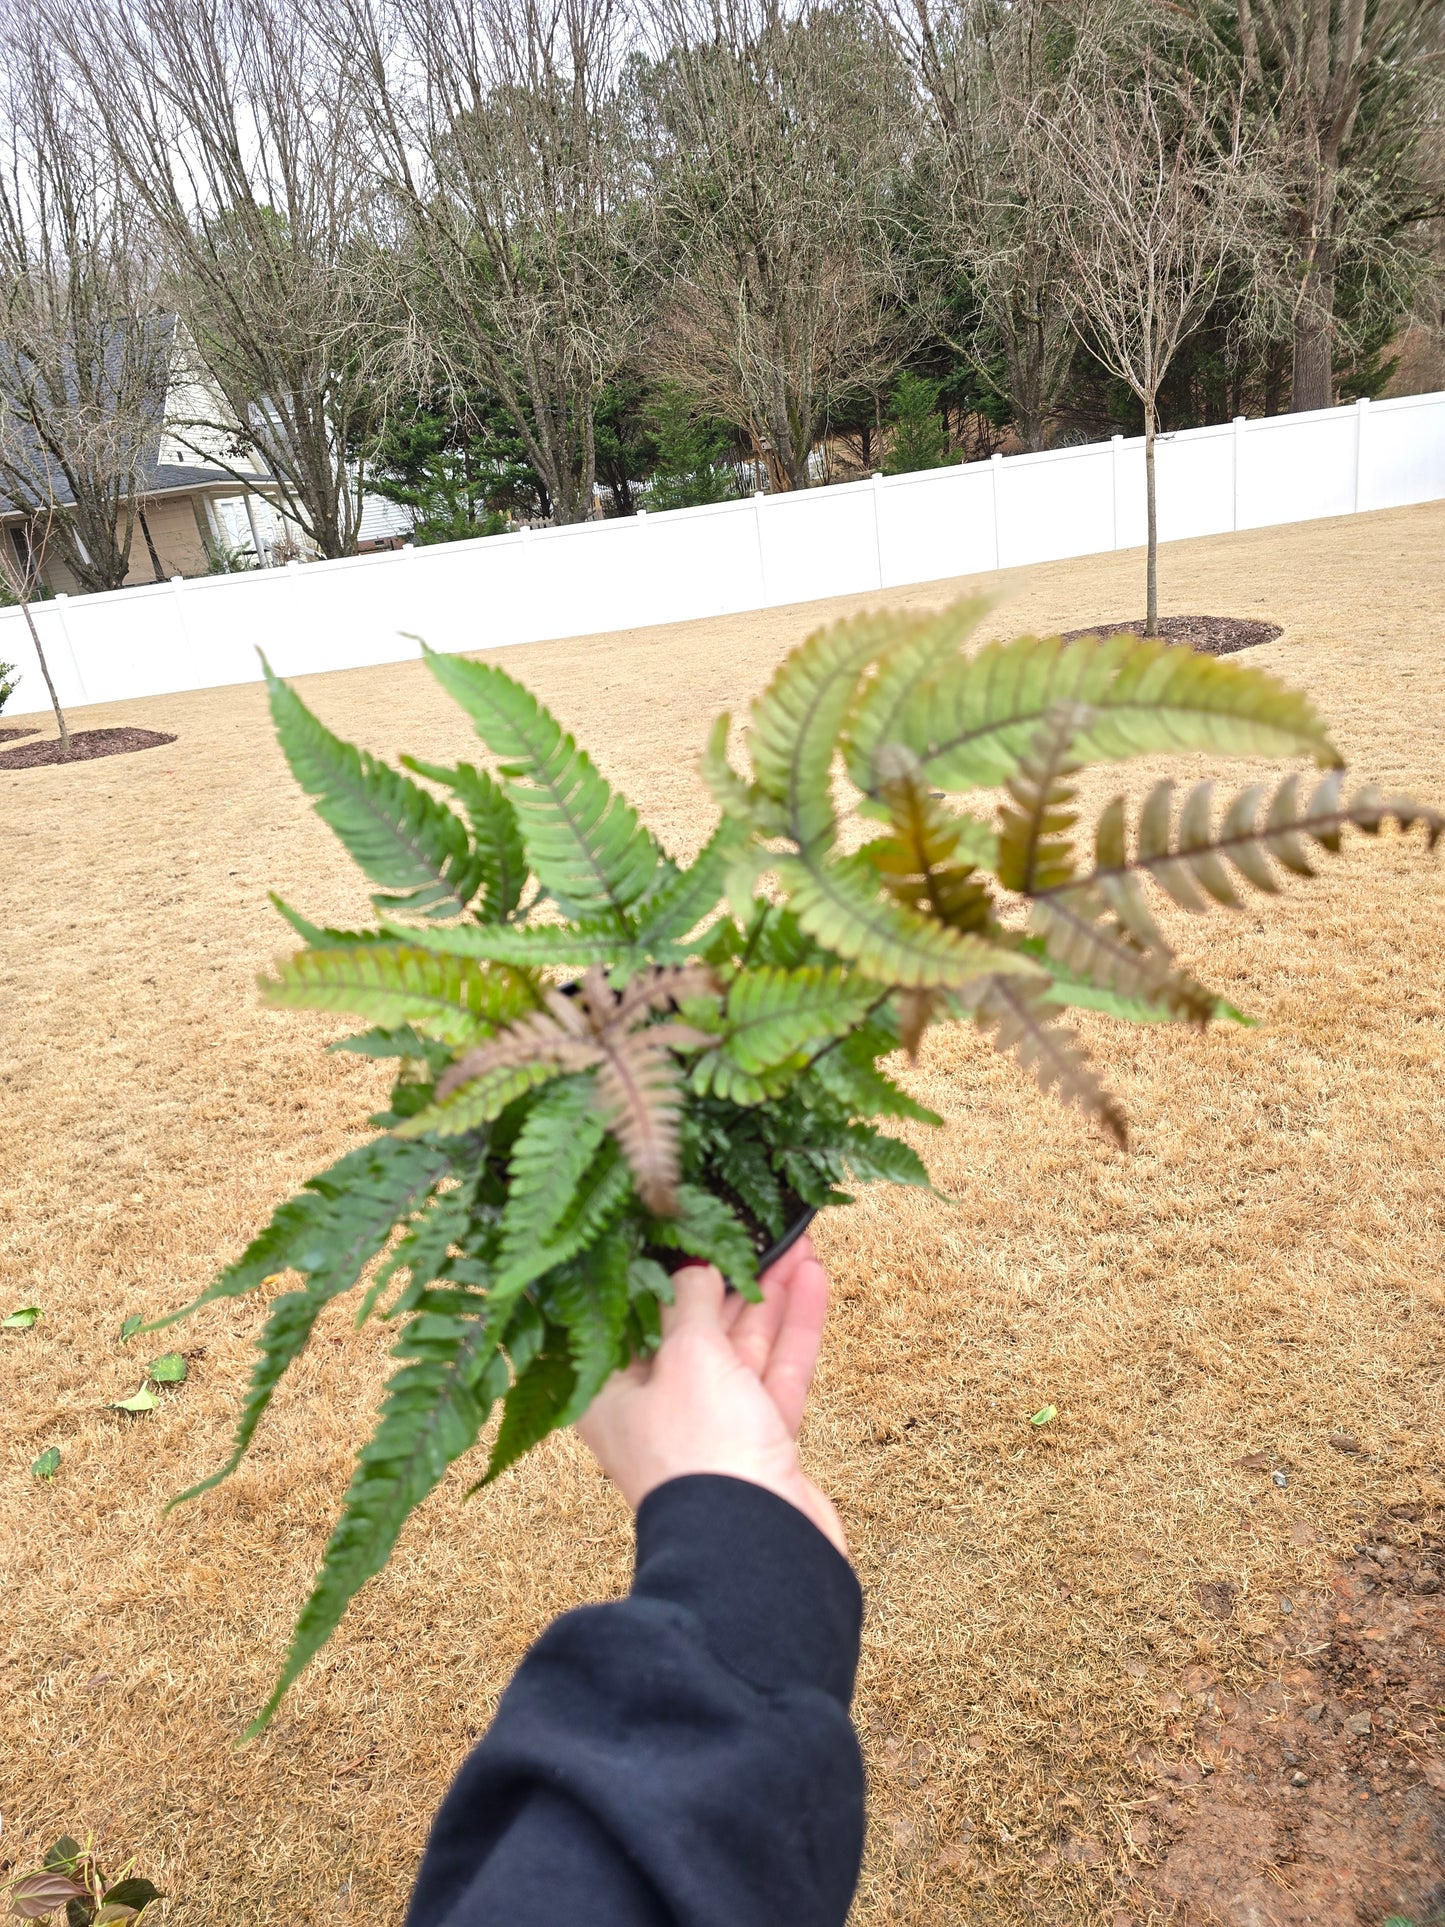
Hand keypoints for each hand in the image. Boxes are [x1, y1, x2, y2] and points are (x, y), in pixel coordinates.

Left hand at [576, 1235, 846, 1555]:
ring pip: (740, 1345)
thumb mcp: (688, 1357)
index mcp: (610, 1391)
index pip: (630, 1314)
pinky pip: (774, 1372)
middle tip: (756, 1226)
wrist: (757, 1549)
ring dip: (769, 1294)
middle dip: (729, 1275)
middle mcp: (654, 1407)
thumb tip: (695, 1268)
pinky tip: (813, 1281)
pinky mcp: (757, 1441)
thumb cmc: (701, 1453)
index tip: (688, 1227)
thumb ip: (692, 1302)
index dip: (661, 1269)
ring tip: (798, 1241)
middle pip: (691, 1326)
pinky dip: (793, 1328)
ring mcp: (709, 1425)